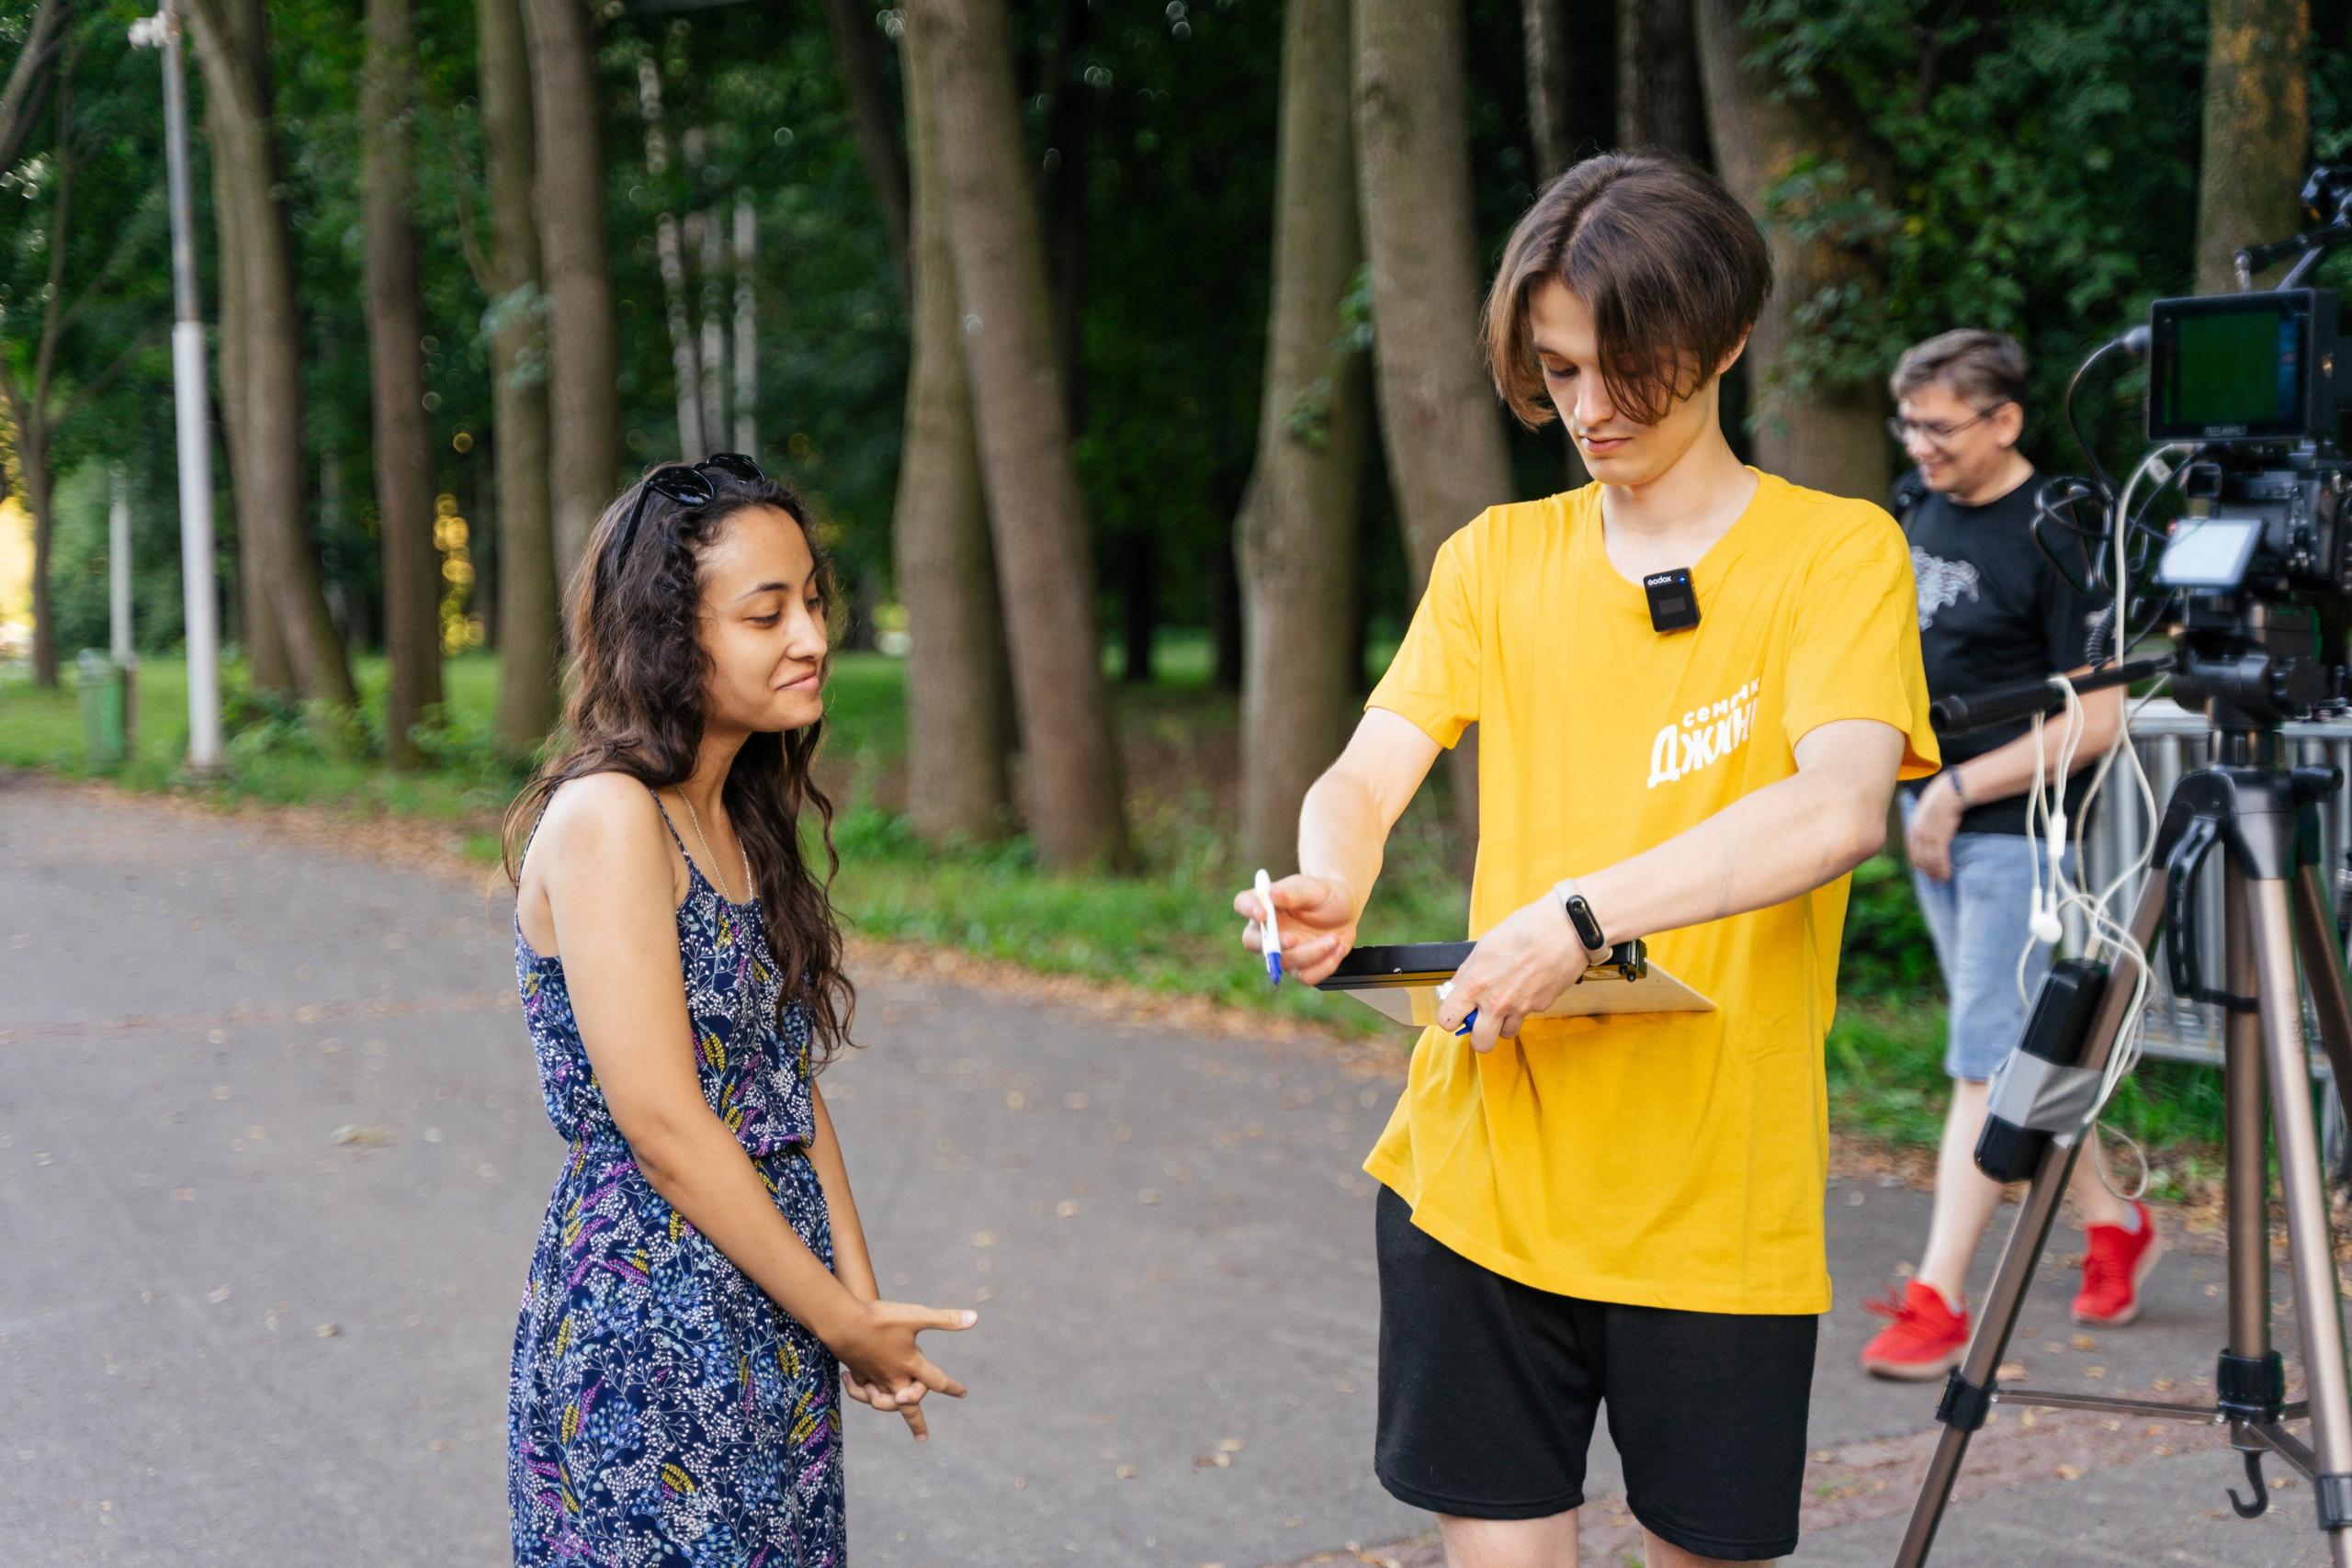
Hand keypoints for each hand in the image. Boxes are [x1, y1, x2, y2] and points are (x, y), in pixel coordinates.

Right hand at [826, 1298, 975, 1441]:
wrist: (842, 1322)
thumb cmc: (881, 1319)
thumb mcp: (916, 1316)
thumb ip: (945, 1319)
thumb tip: (975, 1318)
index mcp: (911, 1365)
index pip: (937, 1382)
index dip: (952, 1387)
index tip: (963, 1393)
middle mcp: (894, 1378)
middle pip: (909, 1407)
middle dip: (917, 1422)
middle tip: (922, 1437)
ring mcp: (874, 1378)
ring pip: (884, 1403)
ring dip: (889, 1407)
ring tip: (894, 1407)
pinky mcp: (858, 1374)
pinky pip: (864, 1392)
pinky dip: (865, 1394)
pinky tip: (865, 1389)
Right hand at [1232, 872, 1359, 985]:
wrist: (1346, 910)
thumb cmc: (1326, 894)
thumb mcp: (1315, 889)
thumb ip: (1294, 894)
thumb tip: (1270, 893)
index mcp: (1266, 903)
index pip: (1243, 903)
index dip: (1248, 909)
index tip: (1263, 913)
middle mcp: (1269, 929)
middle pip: (1251, 941)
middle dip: (1271, 945)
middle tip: (1294, 939)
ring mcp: (1283, 951)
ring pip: (1284, 962)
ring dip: (1311, 953)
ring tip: (1334, 938)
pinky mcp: (1301, 967)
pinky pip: (1306, 976)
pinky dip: (1325, 965)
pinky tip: (1337, 949)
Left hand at [1433, 892, 1608, 1053]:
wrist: (1565, 929)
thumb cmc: (1524, 929)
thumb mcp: (1485, 945)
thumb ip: (1468, 971)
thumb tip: (1456, 987)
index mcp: (1476, 985)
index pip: (1447, 1020)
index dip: (1450, 1017)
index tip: (1456, 1011)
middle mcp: (1496, 1003)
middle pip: (1480, 1044)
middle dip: (1478, 1034)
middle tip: (1481, 1017)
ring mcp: (1521, 1008)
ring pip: (1505, 1034)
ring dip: (1502, 1023)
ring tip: (1507, 1000)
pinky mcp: (1541, 1007)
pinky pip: (1526, 1016)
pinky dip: (1524, 1007)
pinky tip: (1527, 985)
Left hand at [1906, 778, 1961, 882]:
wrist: (1950, 791)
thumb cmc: (1941, 800)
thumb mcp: (1926, 811)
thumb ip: (1923, 824)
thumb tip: (1926, 835)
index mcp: (1913, 828)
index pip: (1913, 852)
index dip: (1919, 864)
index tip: (1925, 872)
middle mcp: (1917, 833)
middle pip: (1920, 859)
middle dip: (1928, 871)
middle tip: (1935, 880)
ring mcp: (1928, 836)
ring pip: (1930, 861)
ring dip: (1936, 872)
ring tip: (1943, 879)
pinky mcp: (1940, 837)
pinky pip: (1940, 858)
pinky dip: (1943, 868)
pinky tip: (1947, 874)